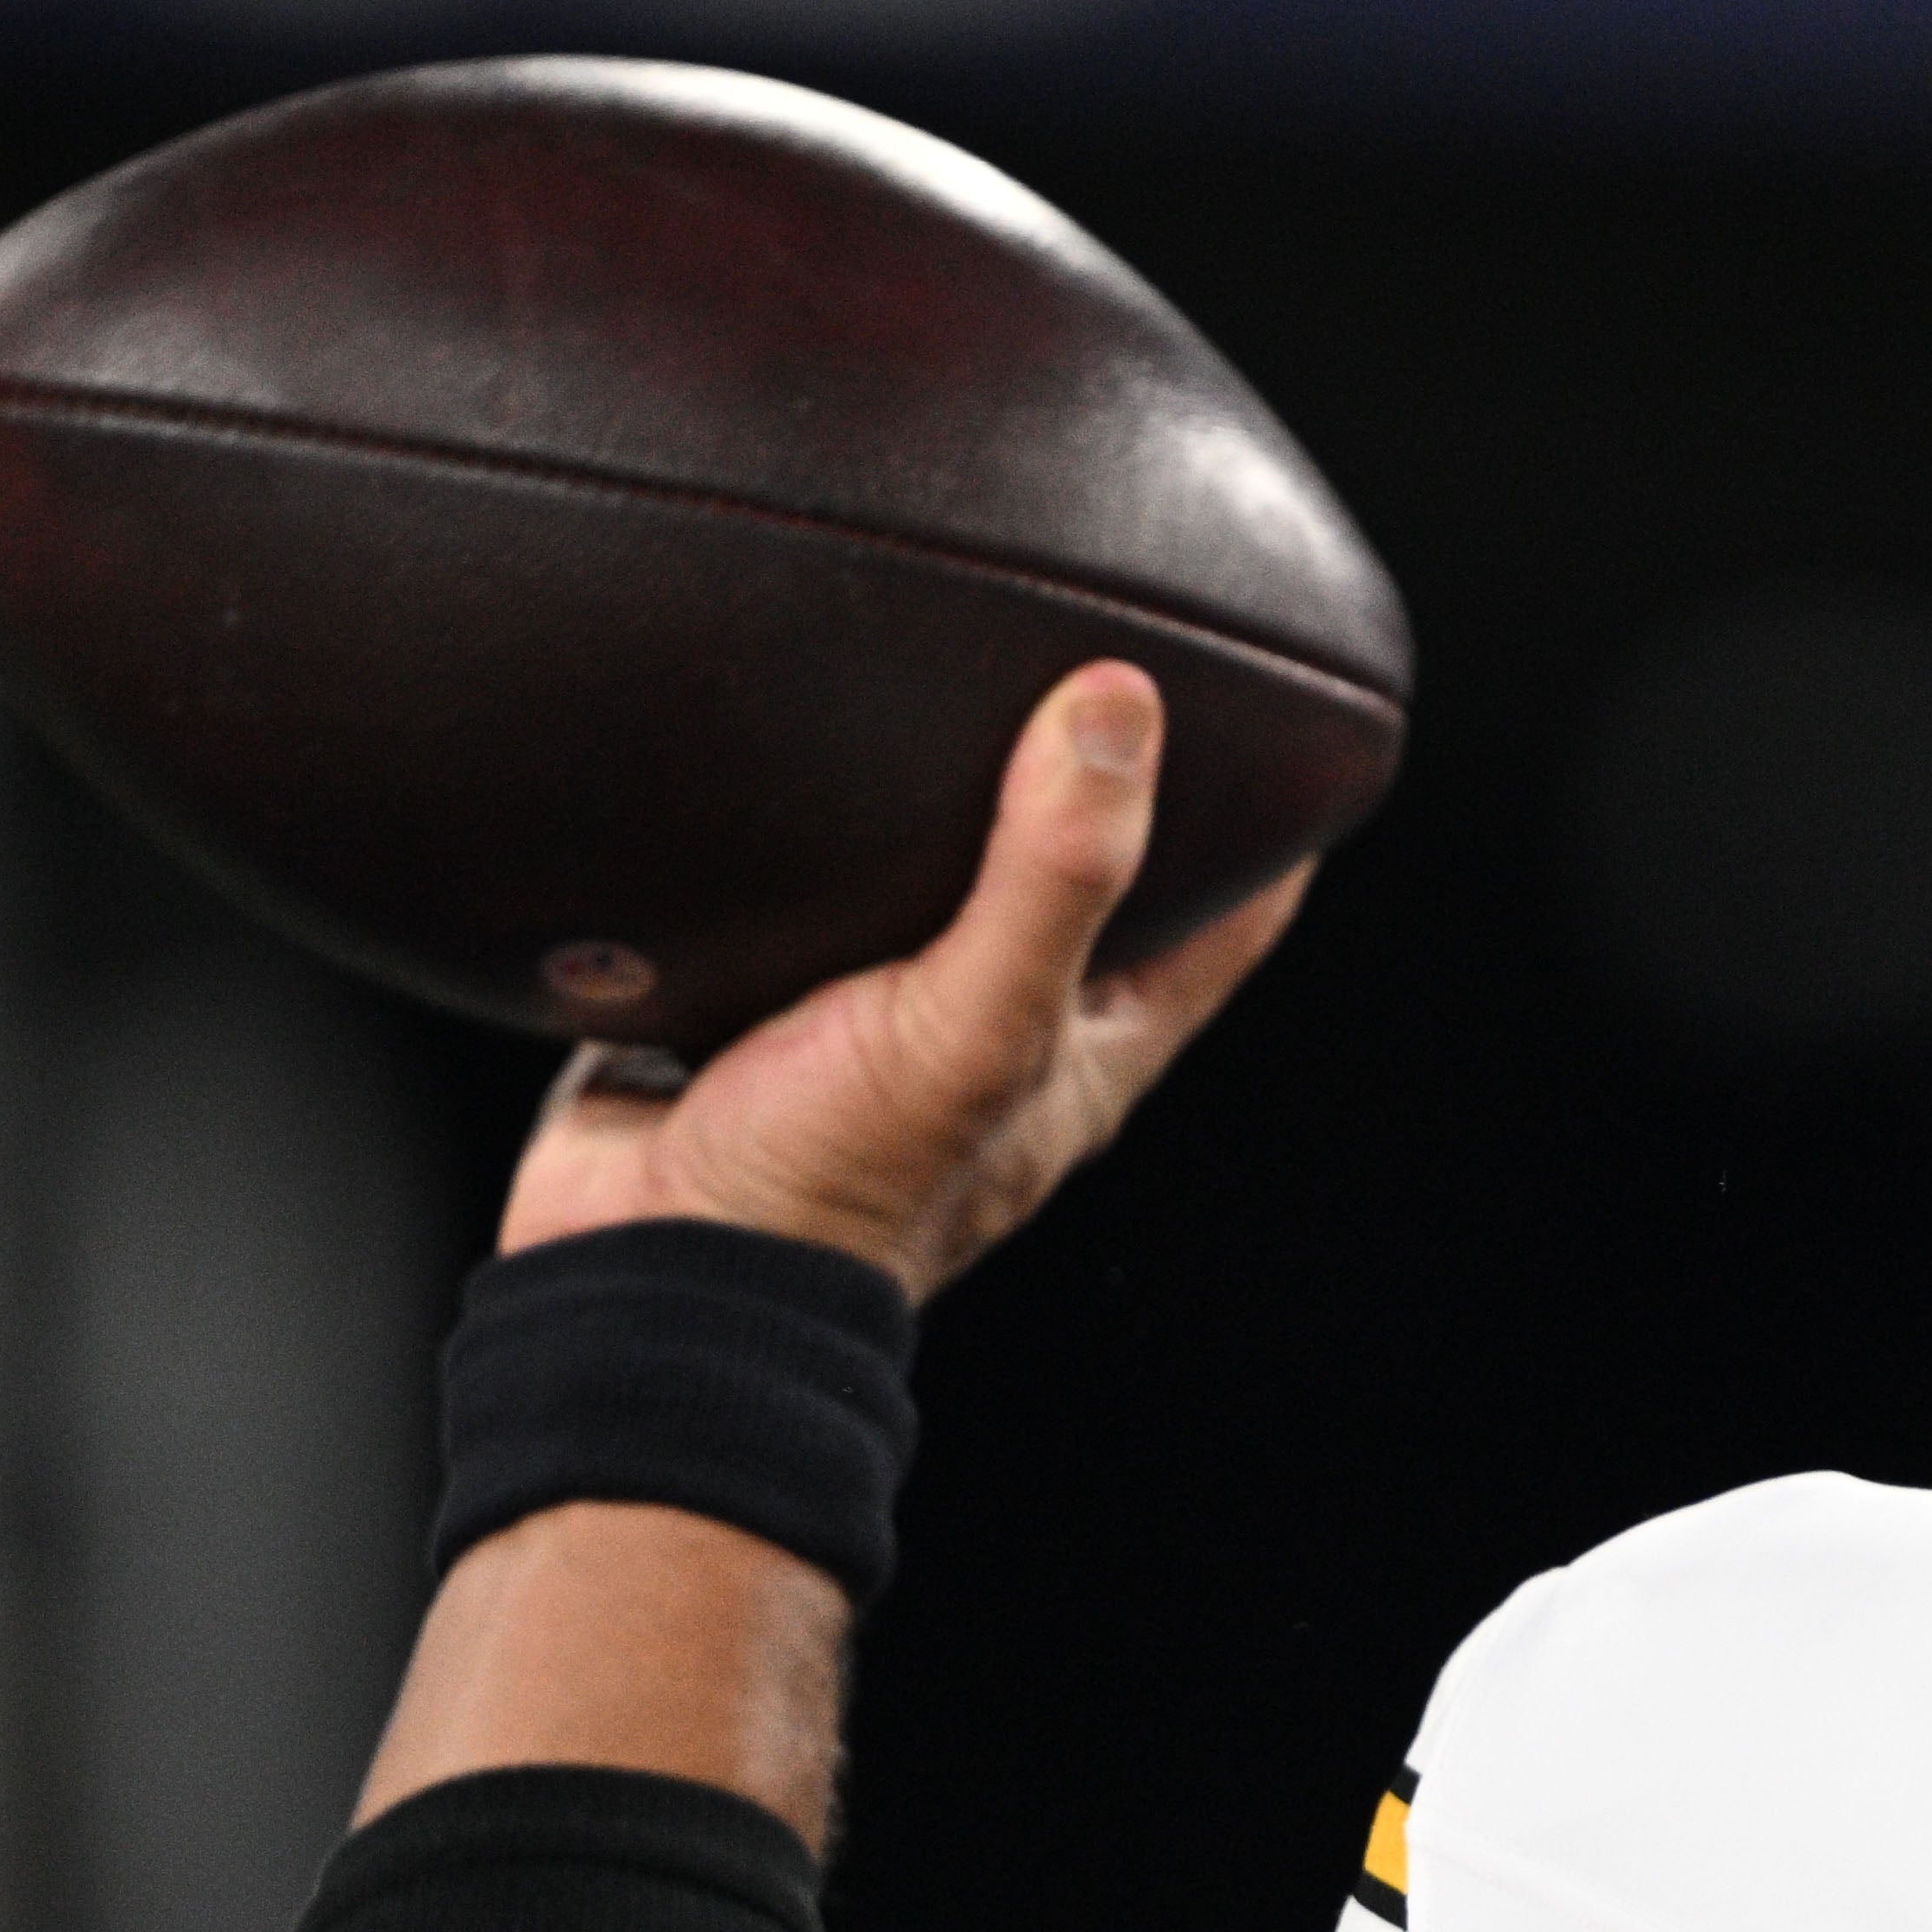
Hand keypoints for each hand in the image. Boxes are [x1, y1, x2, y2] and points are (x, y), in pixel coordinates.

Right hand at [495, 661, 1309, 1295]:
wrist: (648, 1266)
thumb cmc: (831, 1190)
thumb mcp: (976, 1024)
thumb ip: (1056, 877)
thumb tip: (1118, 710)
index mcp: (1092, 1044)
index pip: (1228, 921)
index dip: (1272, 826)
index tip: (1283, 722)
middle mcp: (1001, 1027)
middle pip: (1091, 887)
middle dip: (1101, 788)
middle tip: (1103, 664)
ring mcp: (883, 1013)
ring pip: (943, 881)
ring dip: (945, 799)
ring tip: (946, 682)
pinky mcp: (765, 996)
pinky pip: (807, 891)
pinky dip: (810, 828)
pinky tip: (791, 755)